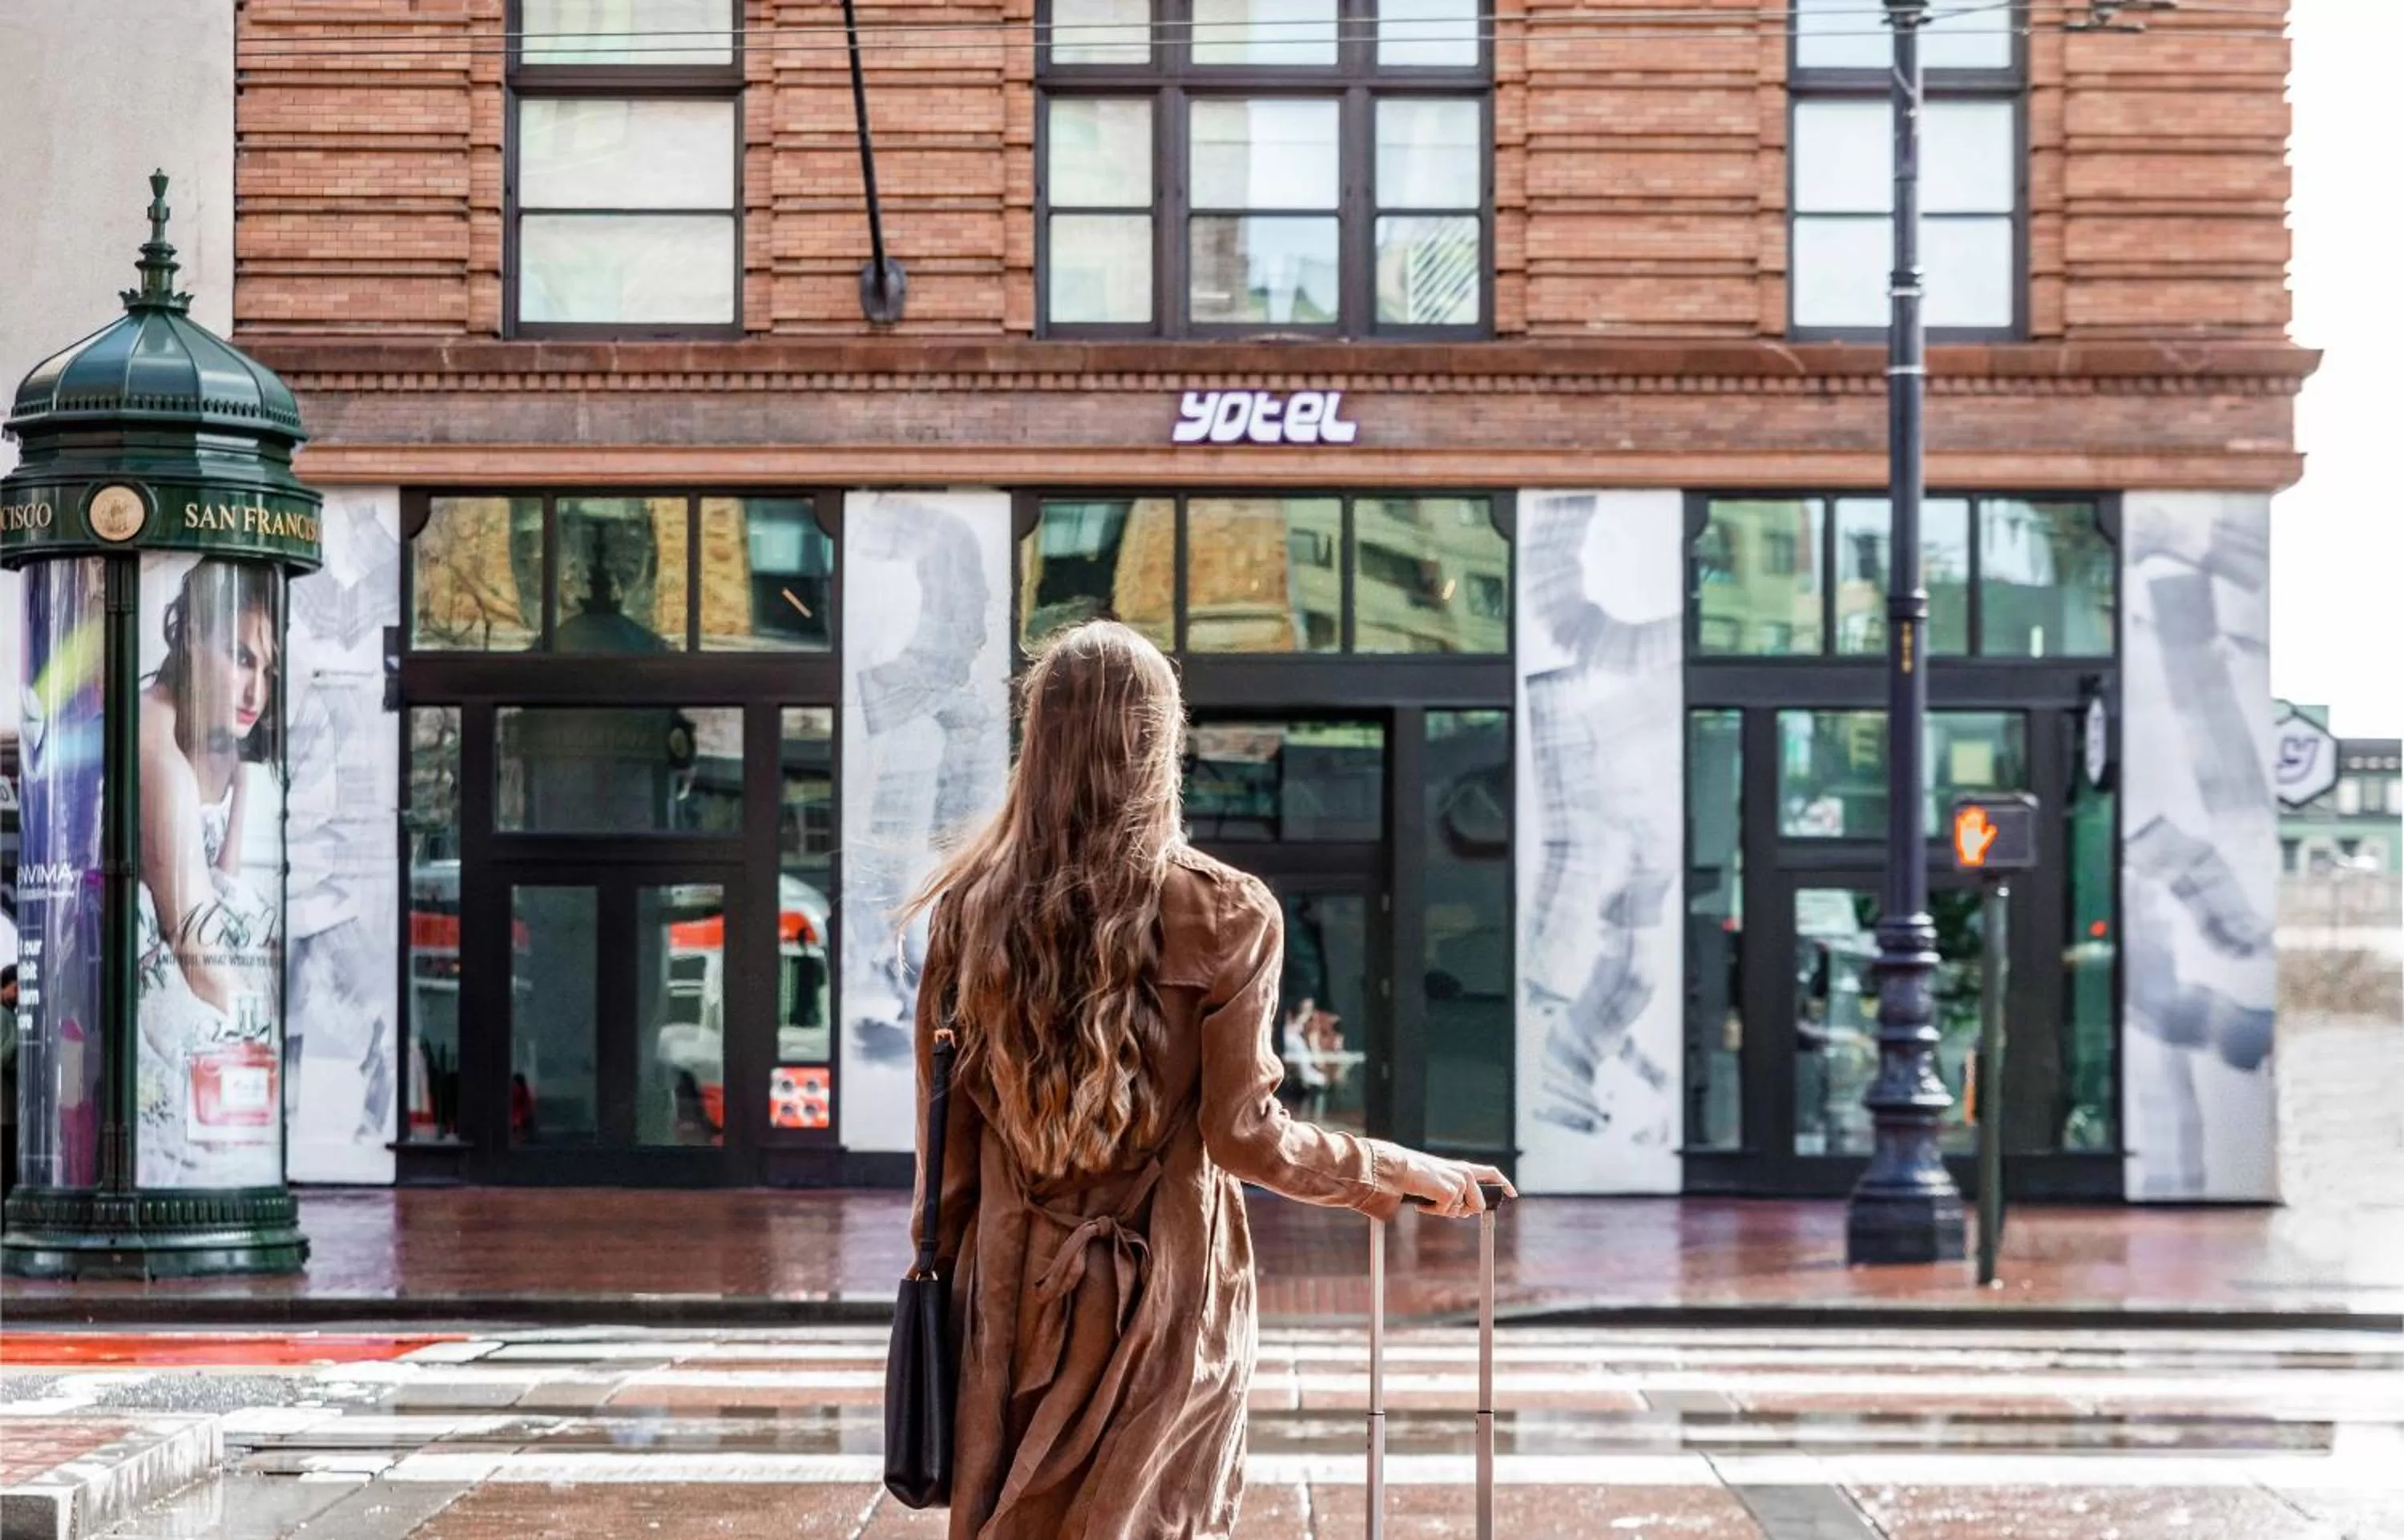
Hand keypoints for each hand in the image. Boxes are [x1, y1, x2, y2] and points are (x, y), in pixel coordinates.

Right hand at [1391, 1150, 1515, 1217]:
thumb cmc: (1417, 1175)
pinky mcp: (1451, 1192)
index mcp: (1464, 1168)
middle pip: (1478, 1205)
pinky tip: (1424, 1201)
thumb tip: (1464, 1211)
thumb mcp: (1442, 1180)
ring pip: (1461, 1212)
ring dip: (1444, 1211)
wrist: (1402, 1169)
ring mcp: (1460, 1182)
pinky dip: (1433, 1211)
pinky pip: (1446, 1213)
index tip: (1512, 1194)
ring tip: (1429, 1198)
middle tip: (1442, 1205)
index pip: (1491, 1173)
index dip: (1504, 1184)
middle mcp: (1465, 1173)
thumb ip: (1457, 1191)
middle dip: (1462, 1211)